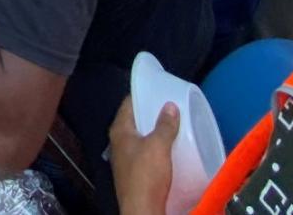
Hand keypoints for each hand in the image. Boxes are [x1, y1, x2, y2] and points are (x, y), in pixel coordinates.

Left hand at [109, 94, 176, 214]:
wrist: (142, 209)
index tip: (158, 89)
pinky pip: (146, 153)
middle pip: (135, 120)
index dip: (142, 94)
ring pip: (141, 137)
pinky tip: (170, 150)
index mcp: (119, 130)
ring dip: (155, 132)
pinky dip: (157, 148)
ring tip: (173, 126)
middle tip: (170, 107)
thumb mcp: (158, 147)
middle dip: (151, 114)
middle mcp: (119, 141)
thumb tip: (170, 105)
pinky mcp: (135, 172)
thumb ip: (164, 126)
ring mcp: (125, 157)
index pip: (128, 103)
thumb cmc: (146, 174)